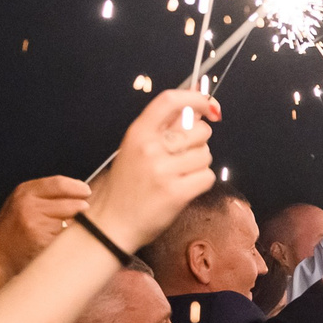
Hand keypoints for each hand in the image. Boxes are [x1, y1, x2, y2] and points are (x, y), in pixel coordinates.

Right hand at [0, 176, 91, 275]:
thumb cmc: (14, 228)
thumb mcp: (23, 202)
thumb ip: (46, 195)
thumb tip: (80, 191)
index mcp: (26, 192)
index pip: (59, 184)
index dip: (78, 188)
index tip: (87, 192)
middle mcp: (30, 205)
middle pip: (71, 203)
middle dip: (83, 208)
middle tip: (86, 213)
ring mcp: (36, 224)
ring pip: (72, 221)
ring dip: (78, 225)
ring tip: (70, 229)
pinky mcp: (42, 241)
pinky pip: (67, 236)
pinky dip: (70, 238)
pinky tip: (63, 241)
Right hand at [86, 91, 217, 247]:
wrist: (111, 224)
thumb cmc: (125, 187)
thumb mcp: (135, 149)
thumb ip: (164, 129)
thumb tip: (196, 110)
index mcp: (137, 133)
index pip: (170, 101)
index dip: (196, 98)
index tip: (211, 106)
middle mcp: (150, 148)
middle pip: (199, 131)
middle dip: (199, 142)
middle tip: (185, 155)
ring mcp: (163, 171)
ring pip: (205, 155)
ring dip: (199, 164)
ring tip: (180, 174)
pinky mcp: (177, 193)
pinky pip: (207, 177)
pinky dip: (201, 182)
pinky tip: (185, 187)